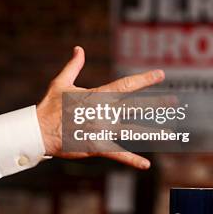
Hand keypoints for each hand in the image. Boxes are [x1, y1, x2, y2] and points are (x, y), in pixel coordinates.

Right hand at [36, 46, 164, 168]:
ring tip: (169, 132)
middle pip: (134, 107)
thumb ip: (73, 66)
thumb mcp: (60, 83)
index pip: (124, 86)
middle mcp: (103, 112)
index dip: (143, 79)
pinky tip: (145, 164)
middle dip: (155, 104)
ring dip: (151, 132)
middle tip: (173, 101)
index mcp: (96, 96)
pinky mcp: (96, 146)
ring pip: (131, 130)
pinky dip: (131, 159)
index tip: (160, 74)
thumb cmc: (49, 106)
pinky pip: (117, 153)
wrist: (39, 131)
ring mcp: (101, 130)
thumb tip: (79, 49)